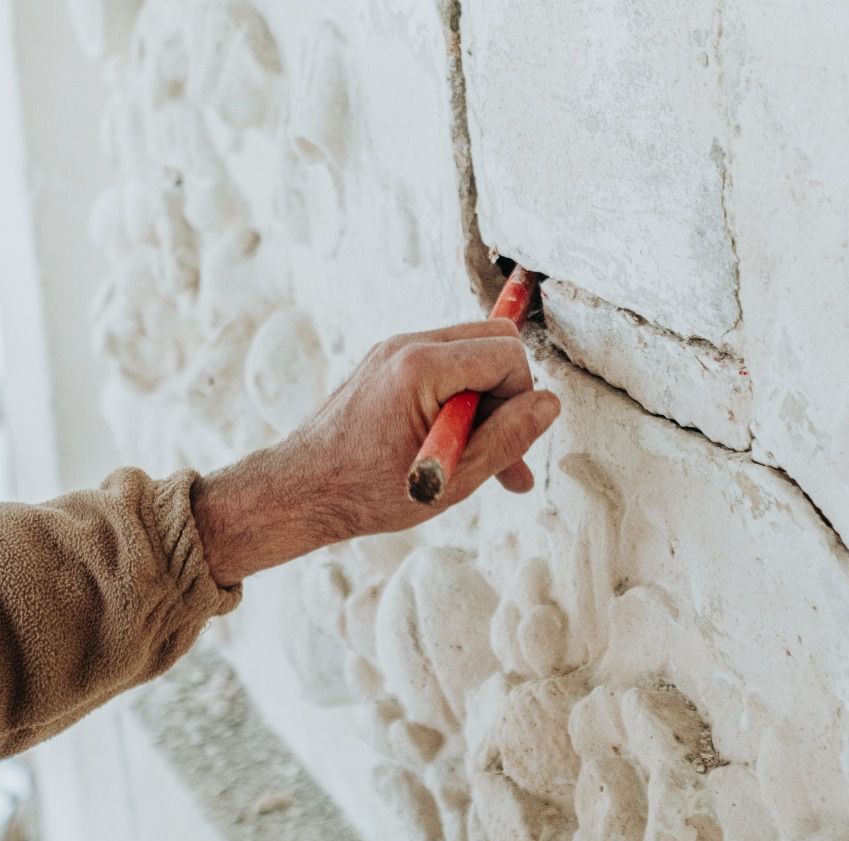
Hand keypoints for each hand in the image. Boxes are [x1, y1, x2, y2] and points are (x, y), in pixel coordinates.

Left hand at [192, 319, 560, 585]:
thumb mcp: (452, 479)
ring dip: (487, 403)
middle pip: (493, 341)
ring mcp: (394, 351)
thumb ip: (507, 439)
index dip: (520, 399)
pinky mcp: (388, 364)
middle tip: (503, 449)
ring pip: (472, 354)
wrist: (299, 491)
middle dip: (509, 393)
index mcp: (421, 367)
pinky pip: (445, 367)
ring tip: (485, 463)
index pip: (506, 355)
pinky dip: (460, 402)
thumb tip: (549, 405)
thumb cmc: (366, 491)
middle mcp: (406, 346)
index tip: (506, 442)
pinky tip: (455, 448)